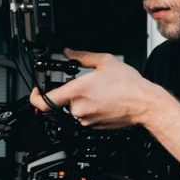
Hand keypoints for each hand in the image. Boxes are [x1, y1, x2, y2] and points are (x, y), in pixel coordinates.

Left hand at [29, 48, 158, 128]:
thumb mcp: (105, 61)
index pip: (44, 101)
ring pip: (75, 109)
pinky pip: (86, 117)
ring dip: (82, 101)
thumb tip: (68, 52)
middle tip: (86, 85)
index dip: (35, 97)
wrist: (144, 104)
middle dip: (70, 93)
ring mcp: (86, 120)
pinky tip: (105, 100)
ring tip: (100, 92)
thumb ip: (81, 56)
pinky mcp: (94, 126)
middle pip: (62, 102)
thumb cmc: (129, 85)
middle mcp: (79, 108)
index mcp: (77, 91)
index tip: (37, 91)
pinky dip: (91, 108)